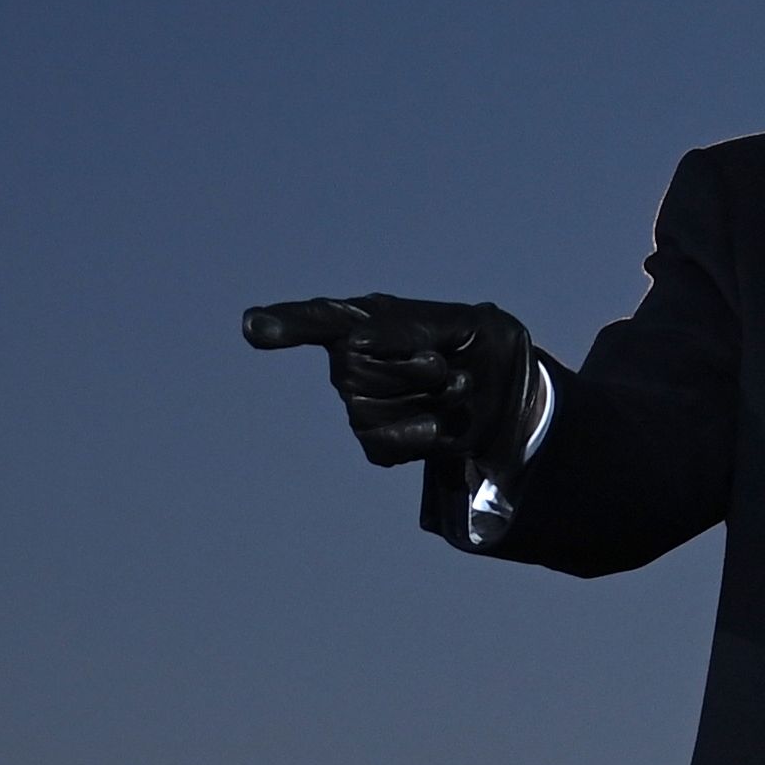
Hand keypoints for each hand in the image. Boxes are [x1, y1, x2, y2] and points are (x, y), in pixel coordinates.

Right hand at [243, 294, 536, 471]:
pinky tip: (440, 424)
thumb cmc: (484, 348)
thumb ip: (410, 328)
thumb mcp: (466, 325)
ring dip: (423, 401)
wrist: (510, 397)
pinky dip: (420, 437)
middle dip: (409, 368)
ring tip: (450, 389)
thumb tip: (354, 345)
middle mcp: (351, 358)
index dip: (286, 323)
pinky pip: (382, 445)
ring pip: (367, 408)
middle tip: (446, 366)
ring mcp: (359, 402)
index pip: (319, 320)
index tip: (253, 327)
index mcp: (369, 318)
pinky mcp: (376, 440)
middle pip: (353, 368)